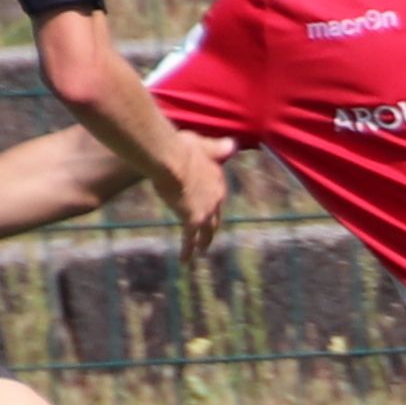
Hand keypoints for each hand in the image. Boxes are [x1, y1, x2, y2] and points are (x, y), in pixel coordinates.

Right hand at [153, 135, 227, 259]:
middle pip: (216, 215)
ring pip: (208, 231)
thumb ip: (217, 147)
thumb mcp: (204, 143)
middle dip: (212, 226)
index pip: (217, 193)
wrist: (172, 158)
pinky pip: (190, 239)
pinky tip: (184, 261)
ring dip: (204, 242)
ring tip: (201, 252)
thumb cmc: (182, 147)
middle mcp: (217, 196)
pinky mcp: (193, 220)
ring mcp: (206, 210)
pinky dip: (188, 250)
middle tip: (209, 235)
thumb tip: (233, 143)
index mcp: (217, 177)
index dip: (211, 201)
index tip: (206, 206)